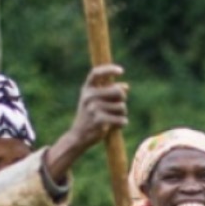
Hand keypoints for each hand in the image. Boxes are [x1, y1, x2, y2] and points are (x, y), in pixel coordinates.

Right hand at [45, 64, 127, 179]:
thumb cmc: (91, 116)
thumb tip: (126, 87)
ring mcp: (93, 108)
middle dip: (122, 99)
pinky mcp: (99, 120)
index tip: (121, 71)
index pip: (96, 73)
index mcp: (87, 89)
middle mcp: (89, 96)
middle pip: (118, 91)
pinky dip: (122, 123)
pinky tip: (114, 126)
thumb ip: (110, 92)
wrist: (79, 136)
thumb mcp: (96, 101)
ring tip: (113, 118)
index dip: (109, 70)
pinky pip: (121, 119)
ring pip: (122, 107)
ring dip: (122, 114)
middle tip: (118, 106)